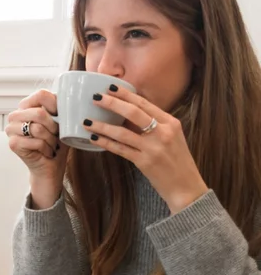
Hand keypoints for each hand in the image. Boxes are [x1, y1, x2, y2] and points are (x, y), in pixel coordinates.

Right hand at [6, 89, 67, 208]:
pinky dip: (47, 148)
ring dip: (51, 139)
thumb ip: (62, 108)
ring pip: (37, 128)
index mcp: (27, 106)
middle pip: (39, 112)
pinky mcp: (13, 143)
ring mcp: (11, 129)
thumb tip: (71, 97)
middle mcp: (15, 115)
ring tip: (53, 145)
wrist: (51, 167)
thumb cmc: (57, 143)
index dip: (55, 105)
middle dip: (54, 127)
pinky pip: (36, 142)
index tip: (62, 117)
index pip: (40, 95)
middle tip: (57, 136)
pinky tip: (47, 152)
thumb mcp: (63, 122)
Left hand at [85, 85, 207, 213]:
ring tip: (86, 121)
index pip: (145, 104)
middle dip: (112, 103)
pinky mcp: (144, 162)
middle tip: (95, 98)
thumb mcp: (172, 137)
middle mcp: (163, 133)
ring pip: (122, 132)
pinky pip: (120, 149)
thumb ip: (155, 125)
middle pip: (133, 113)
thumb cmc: (177, 161)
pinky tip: (93, 138)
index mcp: (171, 123)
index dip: (126, 94)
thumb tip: (128, 113)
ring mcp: (153, 148)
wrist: (186, 187)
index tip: (111, 87)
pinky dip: (105, 143)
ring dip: (102, 126)